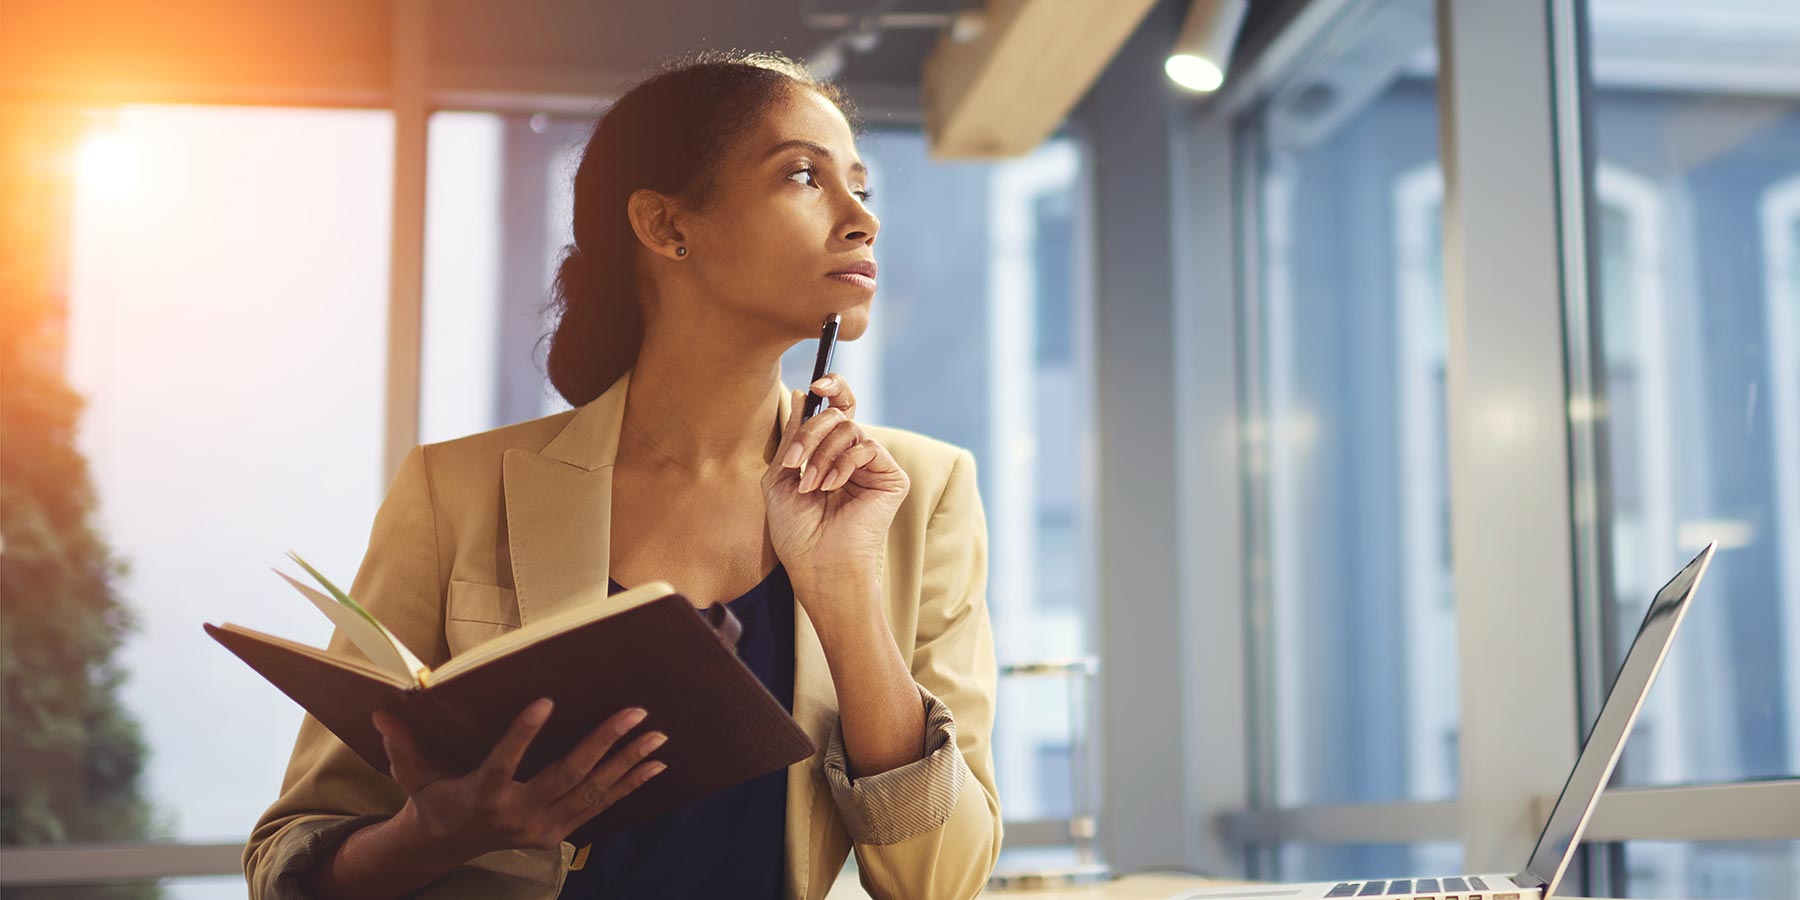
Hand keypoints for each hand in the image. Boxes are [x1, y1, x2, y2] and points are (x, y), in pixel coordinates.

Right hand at [370, 699, 667, 860]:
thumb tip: (382, 708)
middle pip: (566, 777)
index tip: (545, 701)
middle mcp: (516, 814)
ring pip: (592, 793)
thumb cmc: (432, 798)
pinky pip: (599, 808)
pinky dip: (629, 786)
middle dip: (604, 743)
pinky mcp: (557, 834)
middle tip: (635, 712)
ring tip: (657, 737)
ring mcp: (540, 827)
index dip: (523, 734)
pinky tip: (655, 766)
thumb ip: (402, 743)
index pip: (504, 762)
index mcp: (481, 794)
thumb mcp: (412, 773)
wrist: (445, 846)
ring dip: (628, 763)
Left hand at [762, 373, 908, 598]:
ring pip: (849, 428)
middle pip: (838, 413)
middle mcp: (853, 455)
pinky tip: (831, 487)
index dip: (832, 388)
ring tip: (811, 485)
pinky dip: (843, 463)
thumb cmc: (796, 531)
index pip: (836, 409)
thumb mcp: (781, 477)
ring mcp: (873, 465)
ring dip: (822, 454)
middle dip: (810, 432)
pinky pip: (867, 447)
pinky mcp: (891, 477)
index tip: (816, 384)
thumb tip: (801, 393)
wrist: (817, 564)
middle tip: (795, 462)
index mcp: (829, 453)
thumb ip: (793, 437)